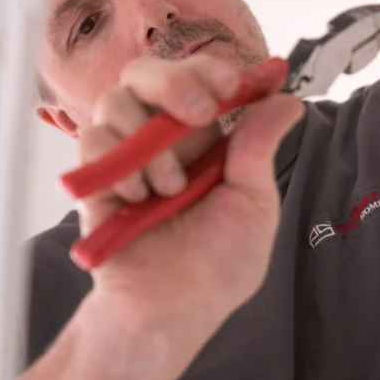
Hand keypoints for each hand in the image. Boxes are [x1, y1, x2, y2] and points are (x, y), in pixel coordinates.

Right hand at [75, 54, 302, 329]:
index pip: (199, 79)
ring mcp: (126, 156)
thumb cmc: (219, 263)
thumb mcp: (255, 202)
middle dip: (174, 81)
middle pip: (146, 72)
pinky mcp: (95, 180)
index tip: (233, 82)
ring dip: (151, 142)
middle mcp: (162, 139)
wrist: (176, 310)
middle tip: (201, 113)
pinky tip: (140, 199)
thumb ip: (260, 146)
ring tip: (172, 189)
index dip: (211, 69)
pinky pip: (92, 142)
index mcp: (205, 139)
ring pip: (116, 101)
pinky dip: (120, 165)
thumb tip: (288, 100)